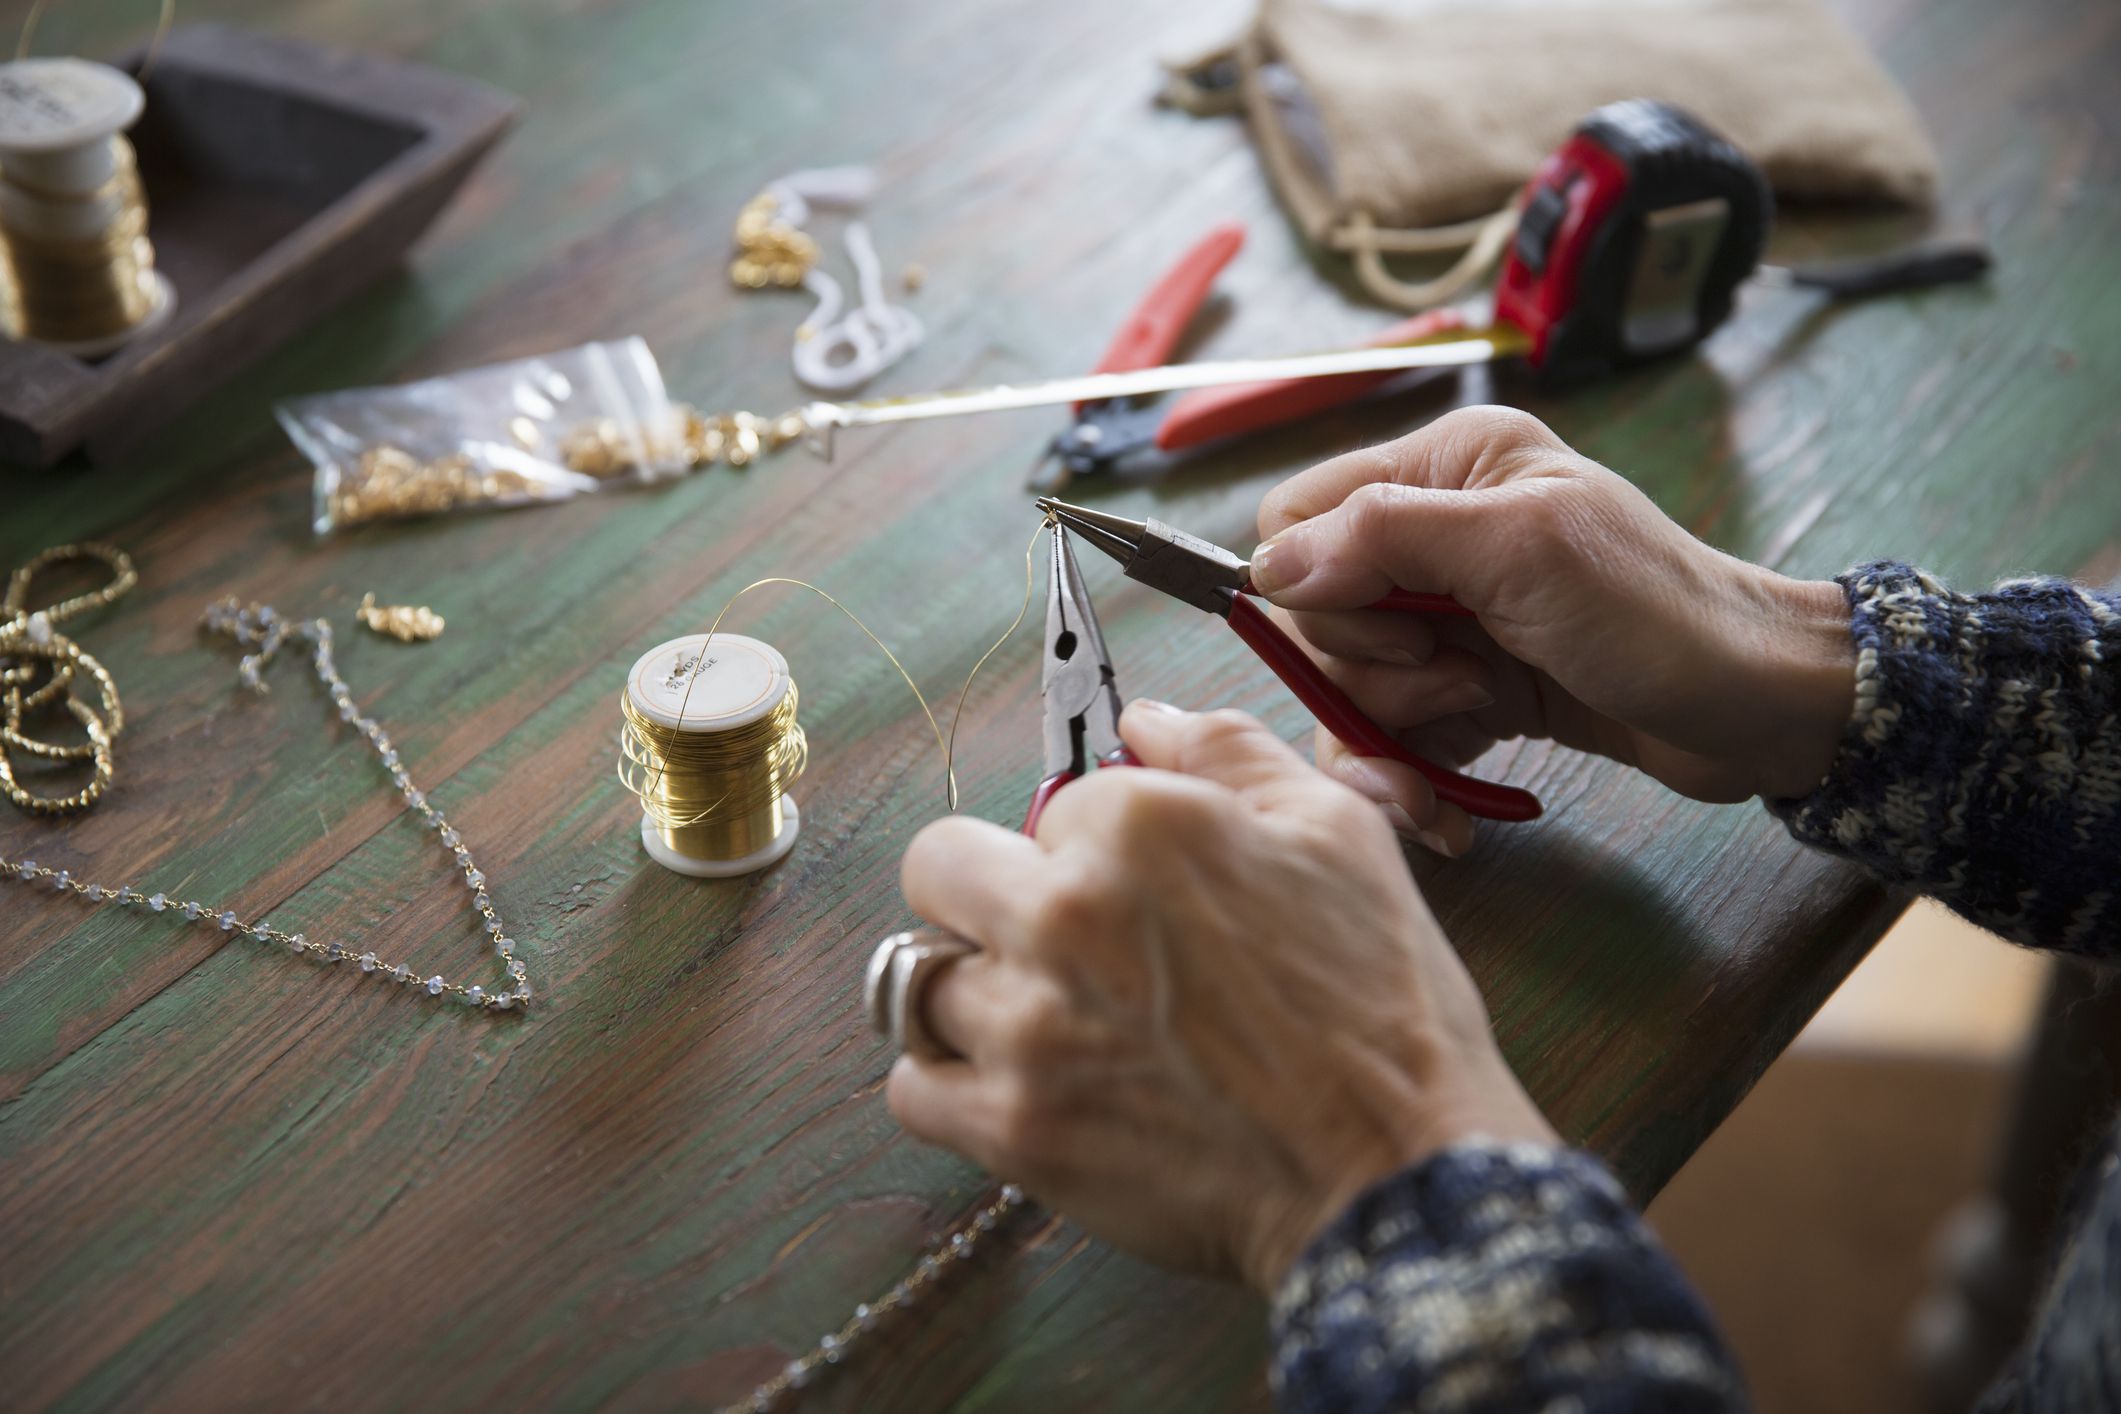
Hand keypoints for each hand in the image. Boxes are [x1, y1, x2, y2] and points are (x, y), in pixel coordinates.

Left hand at [888, 703, 1555, 1292]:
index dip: (1098, 842)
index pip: (1056, 801)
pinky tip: (1015, 1084)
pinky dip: (949, 1086)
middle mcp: (1066, 914)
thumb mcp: (1338, 835)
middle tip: (1048, 936)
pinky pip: (913, 1089)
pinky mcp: (1016, 1129)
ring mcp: (1029, 1028)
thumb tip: (1144, 720)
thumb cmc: (1383, 1009)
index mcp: (1141, 826)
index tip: (1139, 889)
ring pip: (920, 980)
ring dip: (973, 992)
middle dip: (987, 890)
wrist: (1397, 1175)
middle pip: (939, 868)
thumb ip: (1229, 752)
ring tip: (1042, 1021)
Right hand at [1252, 407, 1853, 854]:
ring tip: (1480, 723)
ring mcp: (1449, 618)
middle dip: (1369, 668)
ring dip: (1395, 727)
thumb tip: (1268, 566)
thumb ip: (1387, 538)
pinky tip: (1447, 814)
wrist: (1754, 711)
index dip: (1316, 584)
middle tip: (1457, 678)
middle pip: (1314, 614)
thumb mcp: (1521, 552)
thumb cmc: (1654, 615)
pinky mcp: (1467, 689)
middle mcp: (1436, 533)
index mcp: (1445, 466)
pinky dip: (1411, 777)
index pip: (1298, 516)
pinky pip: (1389, 736)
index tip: (1398, 626)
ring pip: (1345, 685)